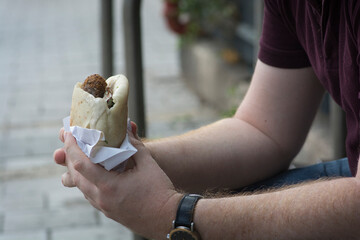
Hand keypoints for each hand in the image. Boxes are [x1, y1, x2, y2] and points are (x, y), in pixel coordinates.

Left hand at [53, 123, 181, 238]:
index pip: (81, 164)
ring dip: (77, 170)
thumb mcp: (148, 163)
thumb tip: (126, 128)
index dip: (72, 147)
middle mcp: (101, 198)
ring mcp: (104, 207)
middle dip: (70, 156)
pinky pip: (90, 195)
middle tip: (70, 141)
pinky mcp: (109, 212)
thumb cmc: (160, 191)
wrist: (168, 218)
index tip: (68, 133)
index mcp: (108, 186)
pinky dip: (87, 181)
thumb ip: (135, 145)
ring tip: (78, 154)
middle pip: (76, 176)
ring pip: (82, 187)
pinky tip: (93, 173)